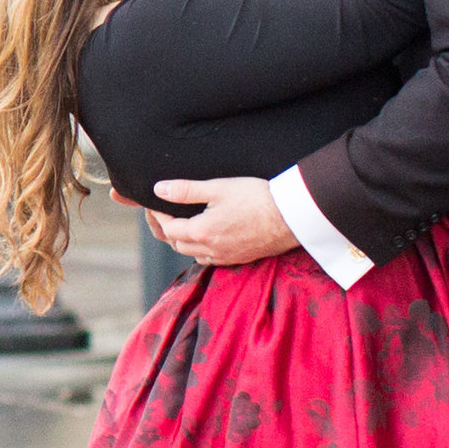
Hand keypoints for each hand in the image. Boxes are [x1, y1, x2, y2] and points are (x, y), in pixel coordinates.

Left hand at [149, 176, 295, 267]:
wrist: (292, 216)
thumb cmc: (256, 197)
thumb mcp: (218, 188)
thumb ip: (186, 190)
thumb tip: (159, 189)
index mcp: (202, 232)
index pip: (168, 228)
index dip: (158, 216)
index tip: (156, 203)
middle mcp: (211, 250)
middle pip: (177, 244)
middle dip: (167, 229)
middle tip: (164, 212)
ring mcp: (226, 257)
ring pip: (193, 254)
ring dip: (183, 241)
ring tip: (182, 223)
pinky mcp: (240, 259)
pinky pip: (210, 259)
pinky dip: (201, 249)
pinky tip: (206, 237)